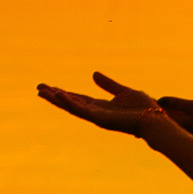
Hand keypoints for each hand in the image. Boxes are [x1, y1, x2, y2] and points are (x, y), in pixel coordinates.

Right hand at [35, 72, 183, 138]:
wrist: (154, 119)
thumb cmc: (143, 108)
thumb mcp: (123, 90)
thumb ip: (108, 84)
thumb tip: (93, 74)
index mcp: (101, 106)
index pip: (77, 98)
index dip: (63, 93)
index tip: (50, 88)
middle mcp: (96, 112)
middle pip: (70, 102)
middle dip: (54, 96)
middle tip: (38, 88)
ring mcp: (96, 117)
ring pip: (71, 107)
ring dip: (56, 99)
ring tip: (41, 91)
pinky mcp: (99, 119)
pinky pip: (81, 110)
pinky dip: (69, 102)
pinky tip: (58, 95)